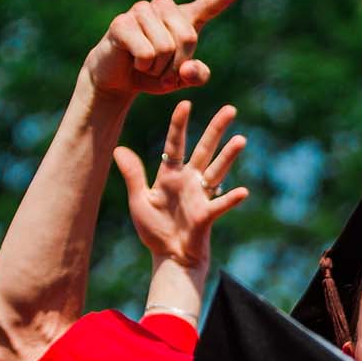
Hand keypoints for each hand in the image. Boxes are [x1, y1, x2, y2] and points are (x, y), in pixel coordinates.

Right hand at [82, 0, 243, 98]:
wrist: (118, 78)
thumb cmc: (153, 73)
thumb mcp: (180, 80)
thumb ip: (196, 75)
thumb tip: (188, 70)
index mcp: (183, 18)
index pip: (207, 5)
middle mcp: (163, 8)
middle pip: (187, 37)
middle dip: (177, 64)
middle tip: (163, 71)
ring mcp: (141, 11)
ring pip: (165, 47)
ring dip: (158, 68)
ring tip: (147, 65)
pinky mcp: (122, 22)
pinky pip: (146, 52)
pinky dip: (144, 67)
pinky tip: (134, 62)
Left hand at [116, 100, 249, 271]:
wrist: (169, 257)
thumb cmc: (154, 230)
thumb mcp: (139, 200)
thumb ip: (133, 175)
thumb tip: (118, 148)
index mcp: (171, 175)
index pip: (176, 144)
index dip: (180, 124)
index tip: (185, 103)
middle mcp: (189, 181)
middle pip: (206, 149)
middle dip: (217, 129)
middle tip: (230, 109)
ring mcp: (201, 197)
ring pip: (217, 171)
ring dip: (229, 157)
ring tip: (241, 139)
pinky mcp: (207, 216)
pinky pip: (220, 205)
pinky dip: (231, 199)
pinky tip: (243, 191)